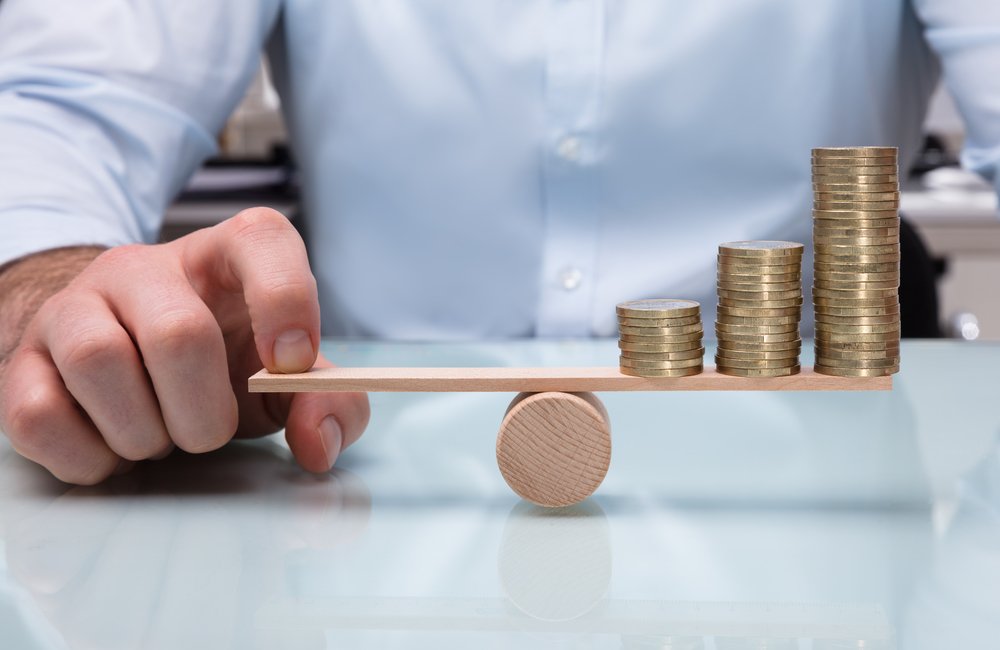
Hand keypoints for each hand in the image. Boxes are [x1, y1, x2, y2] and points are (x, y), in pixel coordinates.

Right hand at [0, 209, 368, 483]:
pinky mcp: (22, 359)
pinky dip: (88, 455)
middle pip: (178, 332)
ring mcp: (74, 307)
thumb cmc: (221, 366)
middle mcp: (143, 268)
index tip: (290, 363)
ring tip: (157, 437)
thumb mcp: (284, 382)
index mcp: (224, 257)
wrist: (126, 362)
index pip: (261, 238)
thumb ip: (327, 403)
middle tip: (207, 431)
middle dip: (204, 412)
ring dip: (144, 433)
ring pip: (99, 363)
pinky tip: (112, 448)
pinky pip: (38, 413)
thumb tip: (319, 445)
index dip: (285, 299)